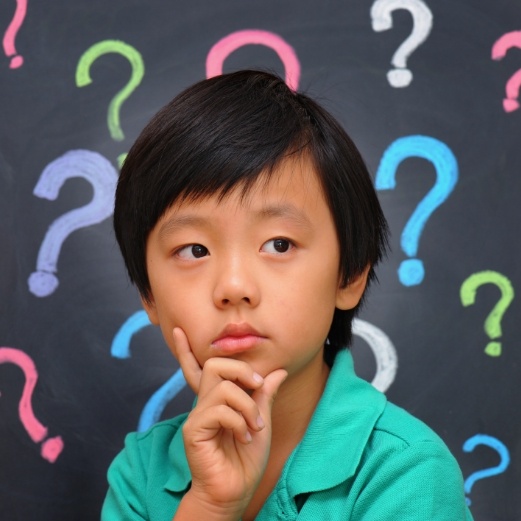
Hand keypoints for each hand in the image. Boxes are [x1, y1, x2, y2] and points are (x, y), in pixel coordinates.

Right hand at [172, 327, 286, 517]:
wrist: (235, 492)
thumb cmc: (246, 459)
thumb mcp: (261, 421)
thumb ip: (264, 396)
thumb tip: (278, 372)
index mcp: (217, 399)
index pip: (200, 368)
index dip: (185, 350)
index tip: (177, 331)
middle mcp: (204, 403)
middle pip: (214, 365)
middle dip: (241, 369)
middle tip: (257, 386)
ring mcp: (197, 416)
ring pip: (222, 386)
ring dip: (248, 404)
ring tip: (254, 426)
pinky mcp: (194, 430)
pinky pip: (219, 409)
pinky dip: (239, 419)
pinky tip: (244, 435)